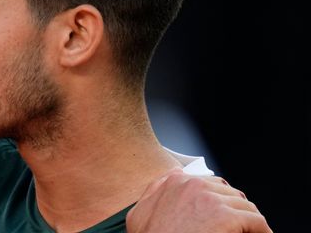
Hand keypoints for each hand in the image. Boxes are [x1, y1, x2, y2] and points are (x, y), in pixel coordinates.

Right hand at [127, 169, 271, 232]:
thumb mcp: (140, 213)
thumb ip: (156, 190)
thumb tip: (173, 174)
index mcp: (173, 182)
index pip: (208, 183)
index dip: (218, 200)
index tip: (223, 214)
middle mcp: (193, 185)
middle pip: (229, 193)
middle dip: (235, 209)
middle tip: (239, 226)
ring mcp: (210, 199)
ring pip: (245, 206)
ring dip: (248, 220)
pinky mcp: (227, 216)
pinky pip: (256, 221)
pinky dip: (262, 231)